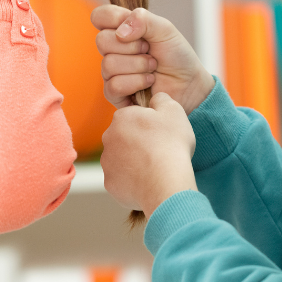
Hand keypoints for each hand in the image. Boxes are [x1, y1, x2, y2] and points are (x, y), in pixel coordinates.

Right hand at [92, 5, 215, 112]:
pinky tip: (148, 82)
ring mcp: (111, 72)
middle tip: (149, 50)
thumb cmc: (176, 55)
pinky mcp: (114, 93)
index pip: (100, 16)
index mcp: (121, 29)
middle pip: (102, 40)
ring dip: (138, 66)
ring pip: (108, 64)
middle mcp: (112, 49)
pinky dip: (137, 82)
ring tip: (152, 67)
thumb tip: (120, 32)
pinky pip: (114, 86)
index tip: (137, 28)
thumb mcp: (165, 29)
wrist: (189, 83)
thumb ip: (143, 19)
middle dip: (132, 46)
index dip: (114, 19)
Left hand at [101, 92, 197, 216]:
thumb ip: (161, 99)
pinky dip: (133, 180)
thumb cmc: (170, 144)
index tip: (161, 133)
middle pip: (125, 137)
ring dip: (135, 161)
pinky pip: (122, 179)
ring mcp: (107, 163)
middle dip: (139, 142)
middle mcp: (108, 138)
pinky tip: (149, 181)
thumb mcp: (173, 110)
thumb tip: (155, 98)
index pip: (133, 117)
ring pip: (122, 159)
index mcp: (121, 117)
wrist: (166, 182)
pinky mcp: (110, 184)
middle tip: (159, 150)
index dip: (149, 124)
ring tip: (155, 168)